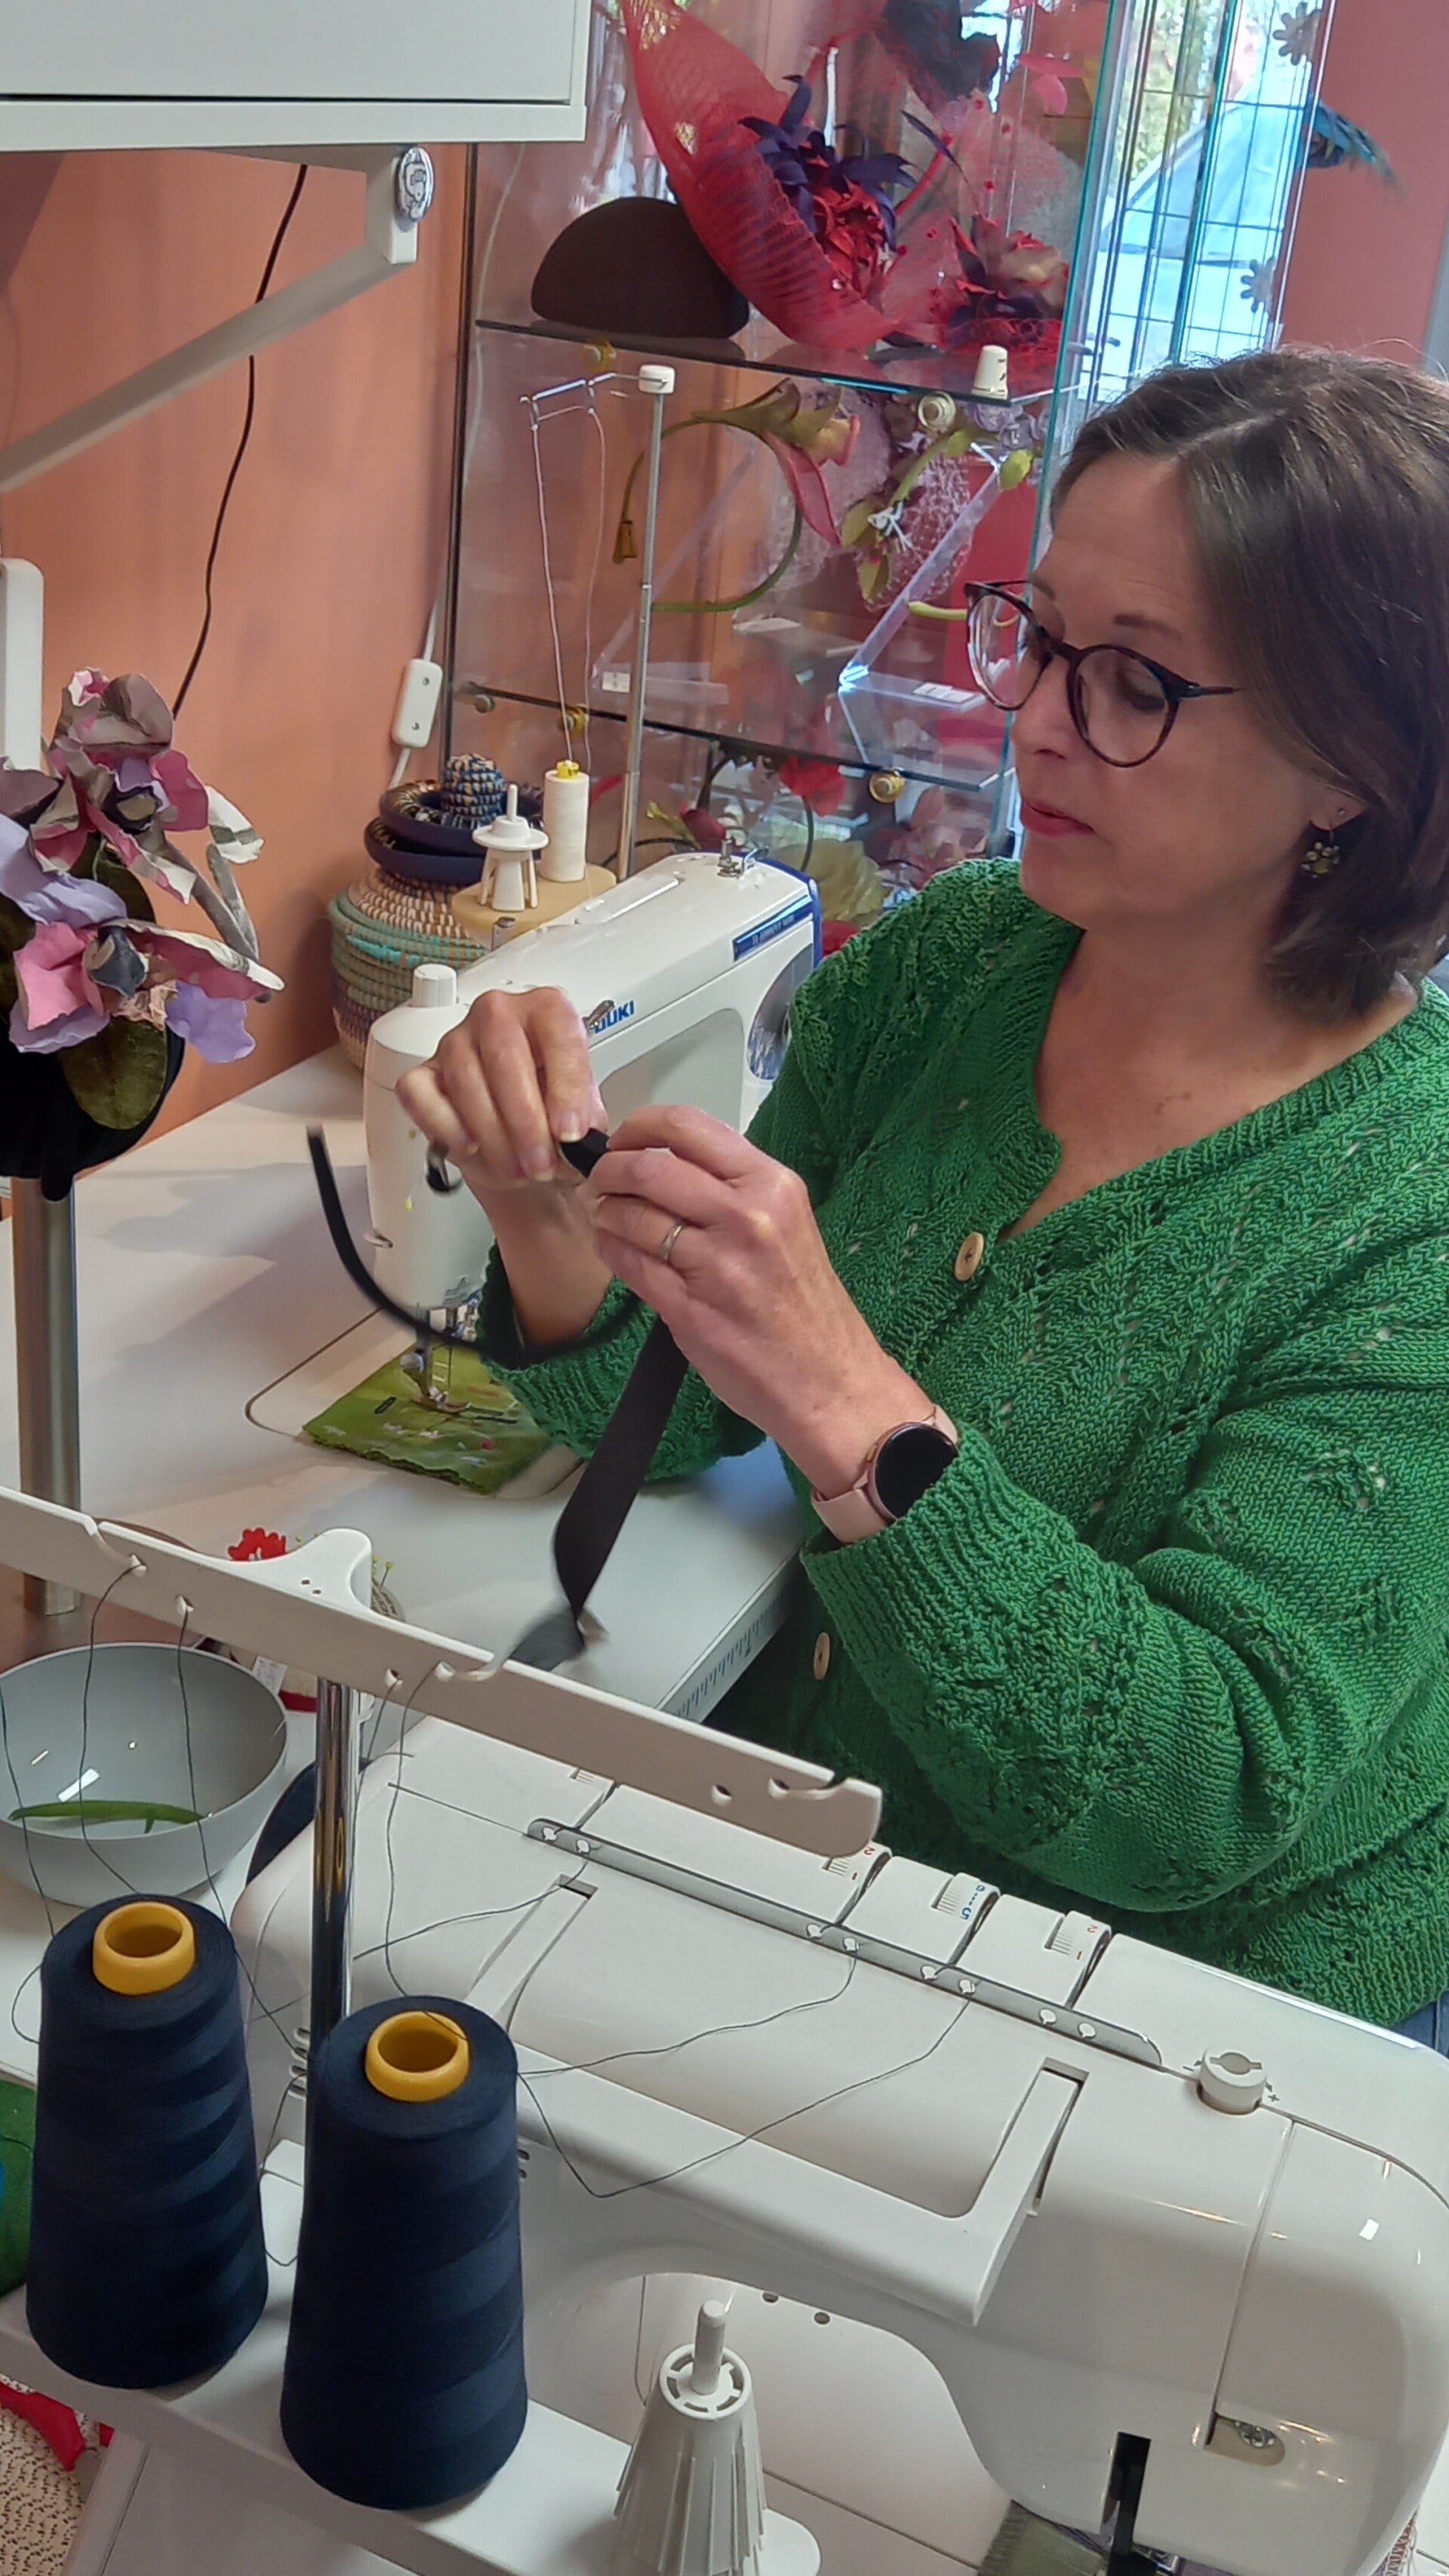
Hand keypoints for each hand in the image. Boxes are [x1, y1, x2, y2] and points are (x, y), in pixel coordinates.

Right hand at [395, 987, 606, 1211]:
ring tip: (516, 1168)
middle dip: (525, 1120)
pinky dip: (446, 1127)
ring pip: (465, 1078)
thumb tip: (577, 1139)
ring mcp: (456, 1041)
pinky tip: (471, 1148)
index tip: (571, 1133)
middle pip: (505, 1054)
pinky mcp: (422, 1074)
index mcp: (546, 1011)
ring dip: (493, 1134)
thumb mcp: (585, 1122)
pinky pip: (421, 1095)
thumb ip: (584, 1123)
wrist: (526, 1152)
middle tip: (540, 1163)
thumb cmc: (554, 1123)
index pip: (558, 1032)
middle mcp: (498, 1015)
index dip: (566, 1086)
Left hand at [585, 1104, 930, 1496]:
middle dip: (609, 1172)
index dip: (639, 1126)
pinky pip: (629, 1264)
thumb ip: (731, 1191)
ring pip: (630, 1216)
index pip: (688, 1127)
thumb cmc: (804, 1304)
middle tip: (601, 1183)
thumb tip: (661, 1165)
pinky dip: (609, 1249)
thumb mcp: (784, 1224)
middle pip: (648, 1169)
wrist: (829, 1381)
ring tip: (606, 1219)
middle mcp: (746, 1215)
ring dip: (605, 1214)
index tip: (623, 1141)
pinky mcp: (690, 1309)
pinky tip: (611, 1248)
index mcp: (771, 1184)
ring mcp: (717, 1264)